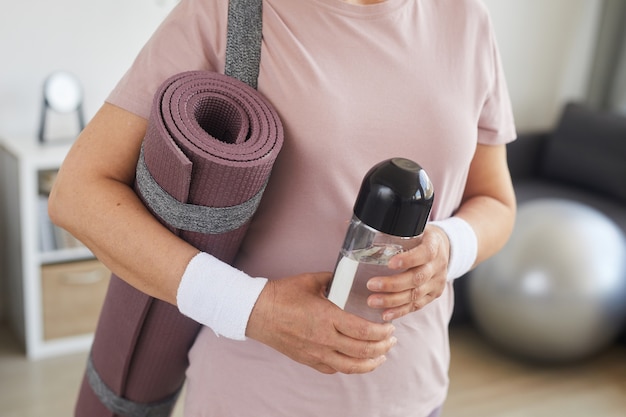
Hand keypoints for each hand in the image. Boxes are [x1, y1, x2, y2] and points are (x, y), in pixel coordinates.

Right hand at [246, 272, 396, 373]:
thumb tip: (348, 277)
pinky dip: (350, 367)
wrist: (257, 312)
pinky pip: (334, 369)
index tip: (390, 327)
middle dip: (383, 347)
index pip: (364, 331)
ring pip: (351, 366)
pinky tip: (356, 361)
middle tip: (391, 340)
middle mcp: (324, 339)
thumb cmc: (281, 295)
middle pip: (363, 351)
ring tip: (381, 356)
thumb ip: (334, 280)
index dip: (382, 332)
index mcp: (328, 317)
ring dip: (371, 363)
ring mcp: (316, 353)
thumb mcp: (311, 281)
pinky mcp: (308, 360)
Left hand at [365, 225, 449, 320]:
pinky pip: (416, 306)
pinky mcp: (433, 295)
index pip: (425, 253)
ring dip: (392, 300)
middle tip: (371, 285)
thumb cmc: (420, 236)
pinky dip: (400, 311)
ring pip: (416, 295)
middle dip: (393, 284)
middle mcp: (437, 265)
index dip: (409, 259)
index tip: (390, 263)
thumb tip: (352, 225)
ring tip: (372, 301)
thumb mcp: (412, 227)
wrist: (445, 248)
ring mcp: (436, 282)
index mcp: (434, 245)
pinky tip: (385, 314)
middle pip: (417, 278)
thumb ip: (388, 229)